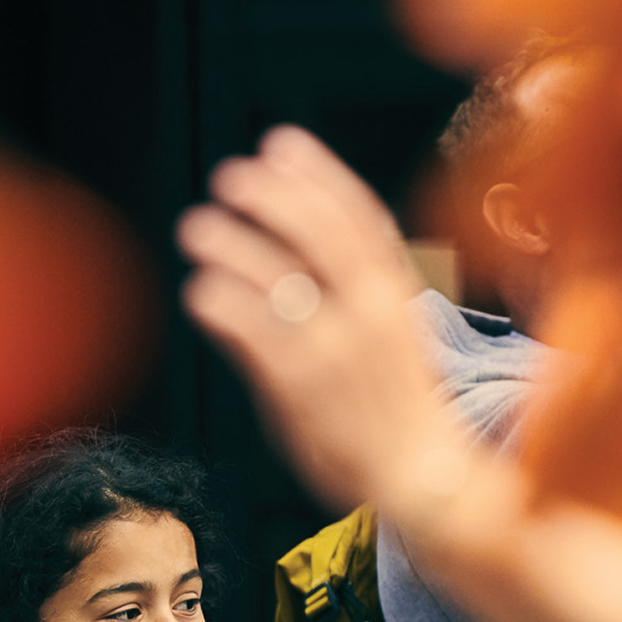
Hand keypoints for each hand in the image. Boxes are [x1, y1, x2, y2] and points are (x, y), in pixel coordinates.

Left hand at [175, 126, 481, 516]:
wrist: (423, 479)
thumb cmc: (399, 408)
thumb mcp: (392, 333)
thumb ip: (353, 290)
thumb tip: (302, 245)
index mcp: (397, 293)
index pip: (359, 216)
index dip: (319, 174)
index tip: (282, 142)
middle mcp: (371, 311)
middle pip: (318, 234)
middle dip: (274, 197)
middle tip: (230, 175)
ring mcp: (337, 347)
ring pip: (279, 279)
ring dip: (234, 245)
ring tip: (197, 226)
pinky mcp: (303, 387)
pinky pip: (256, 333)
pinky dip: (225, 305)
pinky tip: (199, 290)